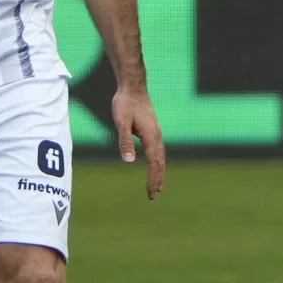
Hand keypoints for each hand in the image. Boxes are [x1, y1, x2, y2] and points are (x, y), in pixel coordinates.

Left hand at [112, 82, 165, 197]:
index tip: (150, 192)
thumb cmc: (125, 103)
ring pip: (161, 157)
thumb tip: (128, 161)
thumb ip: (124, 142)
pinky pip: (158, 151)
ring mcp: (156, 133)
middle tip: (153, 195)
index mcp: (151, 137)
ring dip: (159, 172)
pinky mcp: (153, 130)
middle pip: (160, 163)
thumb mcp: (121, 123)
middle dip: (157, 179)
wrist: (133, 87)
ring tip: (157, 185)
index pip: (154, 163)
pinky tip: (155, 165)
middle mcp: (157, 136)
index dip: (152, 178)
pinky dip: (158, 162)